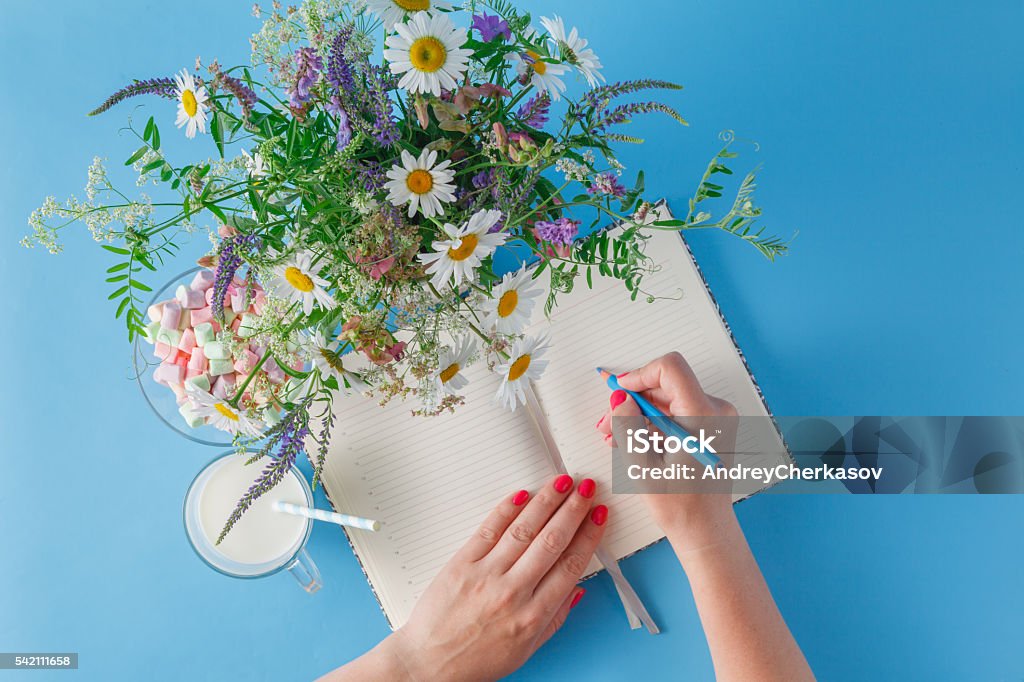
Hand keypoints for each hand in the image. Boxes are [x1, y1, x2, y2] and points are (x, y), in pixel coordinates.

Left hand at [325, 474, 606, 681]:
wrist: (431, 663)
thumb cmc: (478, 659)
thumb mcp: (527, 649)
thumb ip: (556, 618)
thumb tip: (578, 587)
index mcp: (534, 615)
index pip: (570, 565)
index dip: (589, 536)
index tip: (600, 515)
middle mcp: (513, 592)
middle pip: (551, 541)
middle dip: (573, 510)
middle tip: (587, 488)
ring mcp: (486, 576)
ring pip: (523, 530)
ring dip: (546, 502)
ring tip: (562, 483)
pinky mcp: (462, 564)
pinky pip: (488, 530)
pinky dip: (506, 510)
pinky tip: (522, 494)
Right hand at [596, 351, 736, 549]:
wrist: (705, 530)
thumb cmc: (680, 506)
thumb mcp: (642, 465)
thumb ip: (627, 425)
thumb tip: (620, 399)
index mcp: (702, 416)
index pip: (669, 368)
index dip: (639, 375)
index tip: (619, 391)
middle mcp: (715, 411)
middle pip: (666, 384)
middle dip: (633, 400)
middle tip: (608, 421)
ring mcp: (716, 419)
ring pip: (668, 398)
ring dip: (639, 413)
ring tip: (615, 436)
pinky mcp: (711, 428)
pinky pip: (677, 412)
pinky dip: (653, 422)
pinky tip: (633, 441)